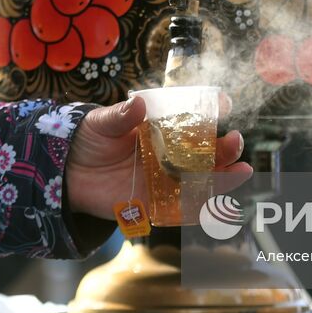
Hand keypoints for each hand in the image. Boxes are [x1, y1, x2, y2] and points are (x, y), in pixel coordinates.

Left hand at [66, 95, 252, 219]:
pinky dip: (202, 208)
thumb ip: (120, 117)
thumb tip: (138, 104)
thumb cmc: (89, 140)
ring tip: (244, 171)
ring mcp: (165, 179)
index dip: (211, 110)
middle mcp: (169, 153)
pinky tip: (220, 205)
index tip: (224, 103)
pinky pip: (183, 209)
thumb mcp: (102, 123)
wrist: (67, 173)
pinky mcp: (156, 204)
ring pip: (202, 180)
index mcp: (161, 127)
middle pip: (204, 152)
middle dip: (224, 148)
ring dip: (224, 177)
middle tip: (235, 142)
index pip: (192, 117)